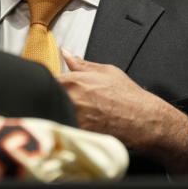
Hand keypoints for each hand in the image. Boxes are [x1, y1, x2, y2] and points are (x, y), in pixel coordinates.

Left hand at [57, 49, 187, 173]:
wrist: (143, 120)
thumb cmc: (127, 97)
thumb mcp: (106, 71)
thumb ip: (80, 63)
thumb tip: (66, 53)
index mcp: (73, 81)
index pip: (44, 81)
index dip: (44, 85)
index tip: (47, 87)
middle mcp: (70, 100)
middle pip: (46, 100)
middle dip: (48, 100)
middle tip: (59, 103)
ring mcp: (72, 119)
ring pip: (52, 116)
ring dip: (55, 115)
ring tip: (68, 116)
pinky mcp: (77, 136)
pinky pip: (62, 131)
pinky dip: (63, 130)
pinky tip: (73, 128)